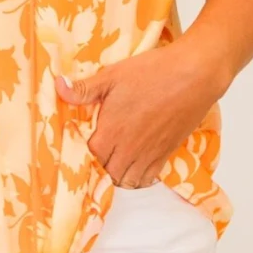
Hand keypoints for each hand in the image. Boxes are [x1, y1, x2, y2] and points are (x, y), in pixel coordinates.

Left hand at [55, 43, 224, 188]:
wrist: (194, 75)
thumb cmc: (153, 72)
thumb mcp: (112, 75)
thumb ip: (84, 89)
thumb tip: (57, 87)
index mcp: (111, 131)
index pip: (89, 155)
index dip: (87, 149)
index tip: (90, 138)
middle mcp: (128, 149)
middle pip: (107, 172)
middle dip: (102, 164)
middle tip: (103, 149)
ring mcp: (148, 154)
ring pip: (126, 180)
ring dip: (119, 173)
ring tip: (117, 158)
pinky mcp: (166, 154)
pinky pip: (147, 178)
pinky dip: (139, 176)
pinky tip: (137, 162)